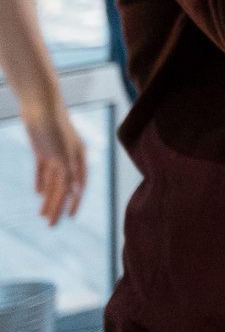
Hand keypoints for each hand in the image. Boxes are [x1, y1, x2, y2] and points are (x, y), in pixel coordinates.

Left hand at [22, 96, 81, 225]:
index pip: (78, 186)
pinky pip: (42, 172)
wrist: (40, 105)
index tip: (70, 218)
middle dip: (58, 206)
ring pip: (52, 182)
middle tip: (51, 226)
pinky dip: (41, 183)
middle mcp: (69, 157)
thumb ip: (68, 174)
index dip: (74, 202)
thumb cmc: (55, 127)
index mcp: (79, 157)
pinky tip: (38, 194)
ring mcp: (55, 154)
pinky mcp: (42, 150)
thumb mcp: (63, 153)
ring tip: (41, 216)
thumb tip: (73, 195)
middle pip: (64, 187)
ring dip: (48, 198)